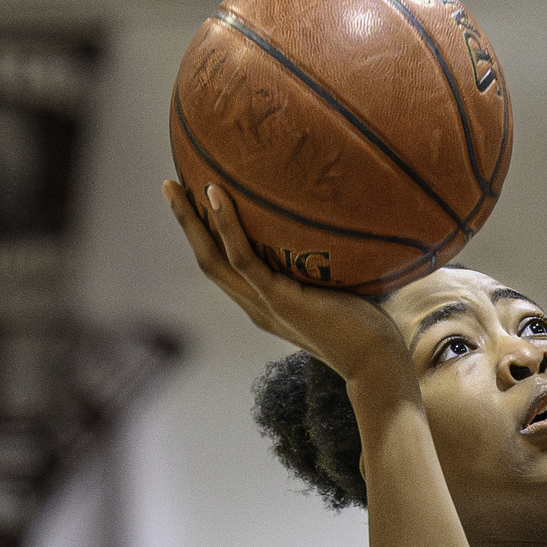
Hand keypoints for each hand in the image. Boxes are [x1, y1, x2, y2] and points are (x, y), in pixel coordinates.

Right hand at [163, 178, 411, 388]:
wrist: (376, 362)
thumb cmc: (368, 326)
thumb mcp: (337, 288)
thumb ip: (326, 264)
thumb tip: (341, 222)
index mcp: (265, 303)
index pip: (225, 266)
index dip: (206, 235)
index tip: (195, 202)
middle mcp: (256, 305)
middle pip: (206, 259)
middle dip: (185, 223)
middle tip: (169, 184)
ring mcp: (264, 304)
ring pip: (213, 258)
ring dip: (190, 221)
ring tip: (176, 185)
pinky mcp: (279, 300)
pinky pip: (243, 259)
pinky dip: (226, 227)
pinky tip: (217, 195)